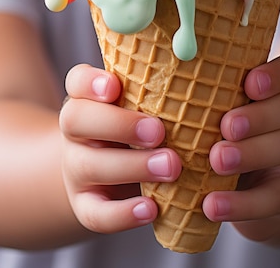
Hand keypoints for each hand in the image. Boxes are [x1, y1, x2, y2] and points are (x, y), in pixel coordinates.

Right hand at [59, 64, 181, 233]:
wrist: (109, 175)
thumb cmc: (138, 125)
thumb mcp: (142, 103)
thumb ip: (160, 88)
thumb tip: (203, 65)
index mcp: (88, 97)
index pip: (77, 81)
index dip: (91, 82)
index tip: (114, 86)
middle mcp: (76, 130)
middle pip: (76, 119)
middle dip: (119, 124)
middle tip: (159, 131)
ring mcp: (76, 168)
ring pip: (89, 165)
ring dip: (132, 166)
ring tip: (172, 166)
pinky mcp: (85, 205)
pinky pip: (96, 213)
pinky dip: (123, 214)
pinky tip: (152, 209)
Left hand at [203, 54, 279, 239]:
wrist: (248, 184)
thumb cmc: (219, 130)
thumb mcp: (214, 106)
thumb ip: (199, 91)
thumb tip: (153, 74)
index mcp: (276, 86)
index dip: (277, 73)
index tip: (250, 82)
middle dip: (259, 115)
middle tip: (226, 126)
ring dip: (252, 153)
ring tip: (217, 161)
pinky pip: (274, 197)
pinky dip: (243, 204)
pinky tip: (213, 205)